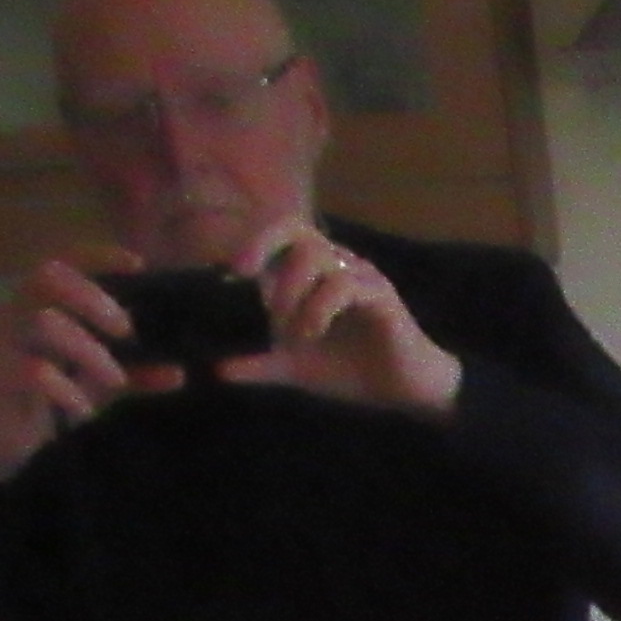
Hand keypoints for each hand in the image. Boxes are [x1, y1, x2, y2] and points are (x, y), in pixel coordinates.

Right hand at [0, 255, 137, 481]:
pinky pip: (32, 371)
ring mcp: (4, 341)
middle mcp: (20, 310)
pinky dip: (66, 388)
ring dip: (88, 350)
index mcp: (45, 302)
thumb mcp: (99, 380)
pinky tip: (85, 407)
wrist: (1, 436)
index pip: (67, 260)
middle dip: (92, 298)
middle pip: (48, 277)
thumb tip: (179, 372)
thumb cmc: (51, 393)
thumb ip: (136, 373)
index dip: (100, 256)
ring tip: (115, 378)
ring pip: (43, 323)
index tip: (138, 264)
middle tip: (126, 331)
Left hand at [224, 218, 461, 418]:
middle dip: (264, 247)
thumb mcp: (296, 368)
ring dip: (292, 292)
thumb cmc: (352, 370)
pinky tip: (313, 334)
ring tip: (293, 331)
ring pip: (317, 256)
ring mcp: (361, 276)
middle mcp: (337, 264)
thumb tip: (217, 369)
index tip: (231, 275)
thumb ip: (259, 364)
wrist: (403, 392)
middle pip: (296, 228)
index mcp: (314, 273)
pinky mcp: (381, 295)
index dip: (254, 243)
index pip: (282, 234)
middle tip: (247, 280)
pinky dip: (319, 308)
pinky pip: (344, 285)